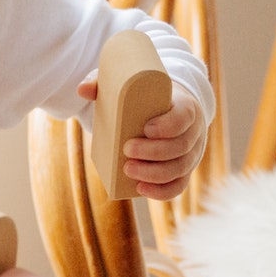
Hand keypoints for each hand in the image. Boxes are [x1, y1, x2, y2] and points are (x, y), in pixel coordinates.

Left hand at [77, 78, 206, 201]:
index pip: (185, 117)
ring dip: (153, 173)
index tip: (146, 128)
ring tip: (127, 170)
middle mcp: (193, 132)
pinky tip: (140, 189)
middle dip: (154, 152)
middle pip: (181, 146)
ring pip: (179, 169)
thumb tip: (82, 90)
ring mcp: (191, 155)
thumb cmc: (147, 99)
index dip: (168, 125)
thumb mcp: (131, 88)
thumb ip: (107, 86)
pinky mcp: (183, 172)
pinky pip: (178, 186)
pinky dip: (160, 191)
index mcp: (186, 107)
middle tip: (127, 150)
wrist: (169, 113)